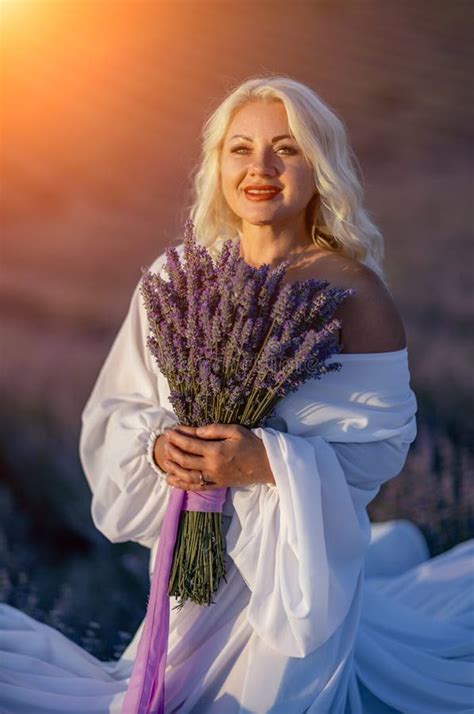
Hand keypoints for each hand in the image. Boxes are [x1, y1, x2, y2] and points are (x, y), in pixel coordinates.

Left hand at [160, 423, 274, 491]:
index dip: (177, 437)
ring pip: (187, 475)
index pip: (190, 444)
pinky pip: (197, 487)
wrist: (267, 464)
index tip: (169, 431)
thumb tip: (196, 431)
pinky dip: (182, 484)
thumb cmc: (252, 444)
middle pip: (185, 460)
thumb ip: (214, 429)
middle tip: (165, 442)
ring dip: (173, 468)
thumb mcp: (235, 430)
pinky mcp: (217, 485)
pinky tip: (172, 480)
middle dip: (172, 450)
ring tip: (165, 460)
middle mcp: (212, 466)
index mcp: (216, 450)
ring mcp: (214, 478)